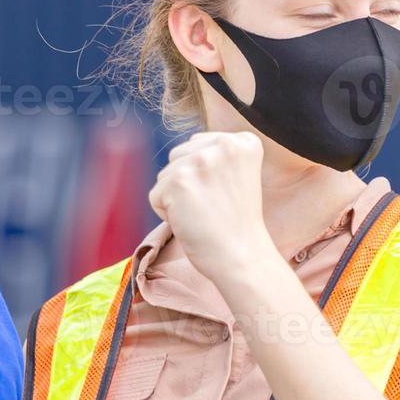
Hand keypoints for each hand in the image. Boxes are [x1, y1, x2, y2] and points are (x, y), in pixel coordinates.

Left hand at [149, 131, 273, 281]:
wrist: (242, 257)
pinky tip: (191, 222)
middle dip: (187, 183)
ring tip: (203, 214)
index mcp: (243, 141)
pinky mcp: (178, 181)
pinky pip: (155, 195)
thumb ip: (214, 156)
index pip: (198, 146)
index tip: (226, 195)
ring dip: (176, 198)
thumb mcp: (237, 176)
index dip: (205, 176)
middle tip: (213, 206)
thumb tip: (177, 154)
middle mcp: (224, 145)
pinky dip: (166, 214)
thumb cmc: (236, 223)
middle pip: (179, 157)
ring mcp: (200, 161)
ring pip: (165, 175)